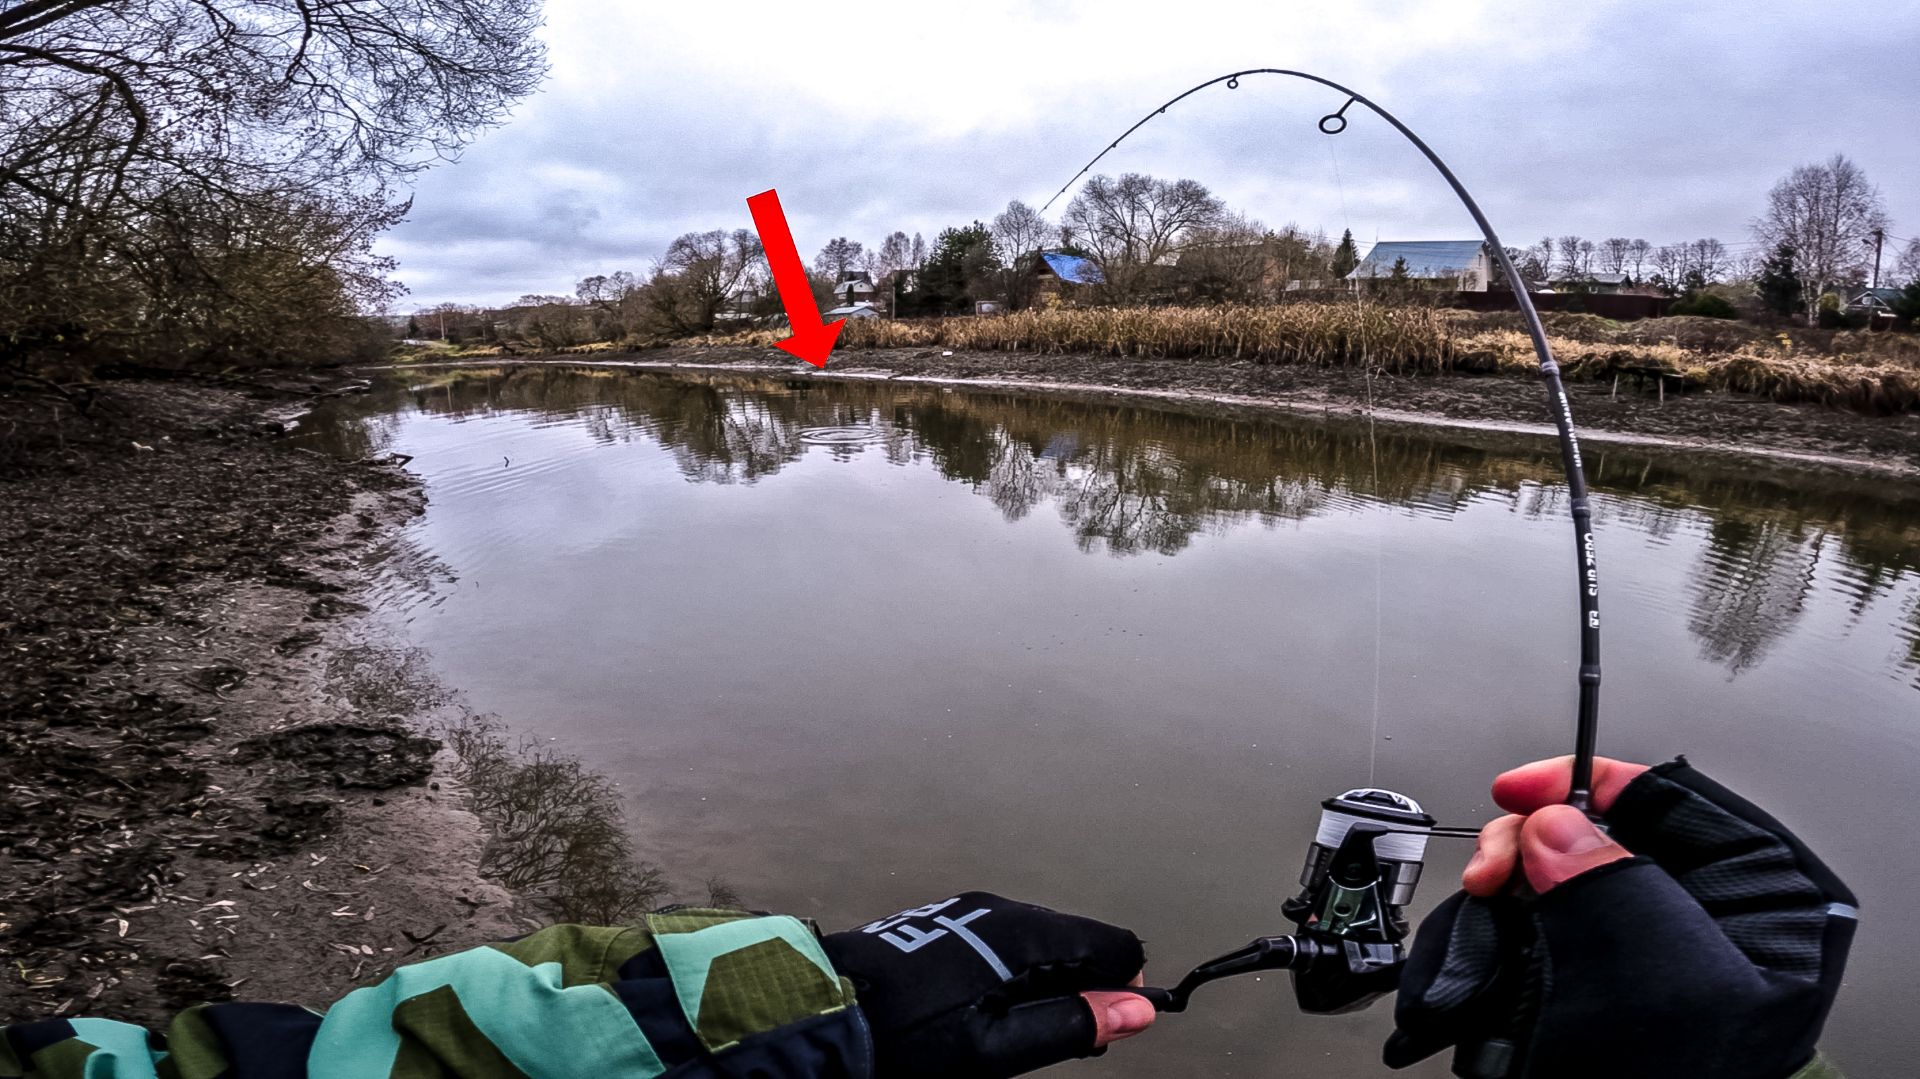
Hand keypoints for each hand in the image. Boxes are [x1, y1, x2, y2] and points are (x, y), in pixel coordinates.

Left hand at [822, 892, 1154, 1077]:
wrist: (824, 1014)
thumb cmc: (911, 1039)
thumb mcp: (998, 1048)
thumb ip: (1072, 1024)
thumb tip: (1139, 1009)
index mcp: (1021, 933)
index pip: (1111, 943)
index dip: (1120, 989)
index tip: (1098, 1029)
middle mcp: (1000, 907)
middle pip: (1077, 941)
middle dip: (1081, 989)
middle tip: (1049, 1039)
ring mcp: (968, 910)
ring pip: (1039, 942)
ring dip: (1044, 983)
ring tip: (1007, 1029)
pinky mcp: (943, 922)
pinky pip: (1001, 940)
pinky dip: (1010, 973)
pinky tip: (979, 1007)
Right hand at [1387, 756, 1856, 1078]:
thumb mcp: (1666, 980)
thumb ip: (1613, 886)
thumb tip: (1553, 825)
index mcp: (1761, 897)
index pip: (1668, 794)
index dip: (1583, 782)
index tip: (1519, 792)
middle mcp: (1704, 907)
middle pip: (1598, 826)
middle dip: (1529, 842)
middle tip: (1495, 874)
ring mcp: (1647, 935)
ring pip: (1557, 866)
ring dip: (1508, 884)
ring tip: (1488, 913)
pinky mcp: (1599, 960)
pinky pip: (1537, 912)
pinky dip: (1502, 918)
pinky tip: (1491, 937)